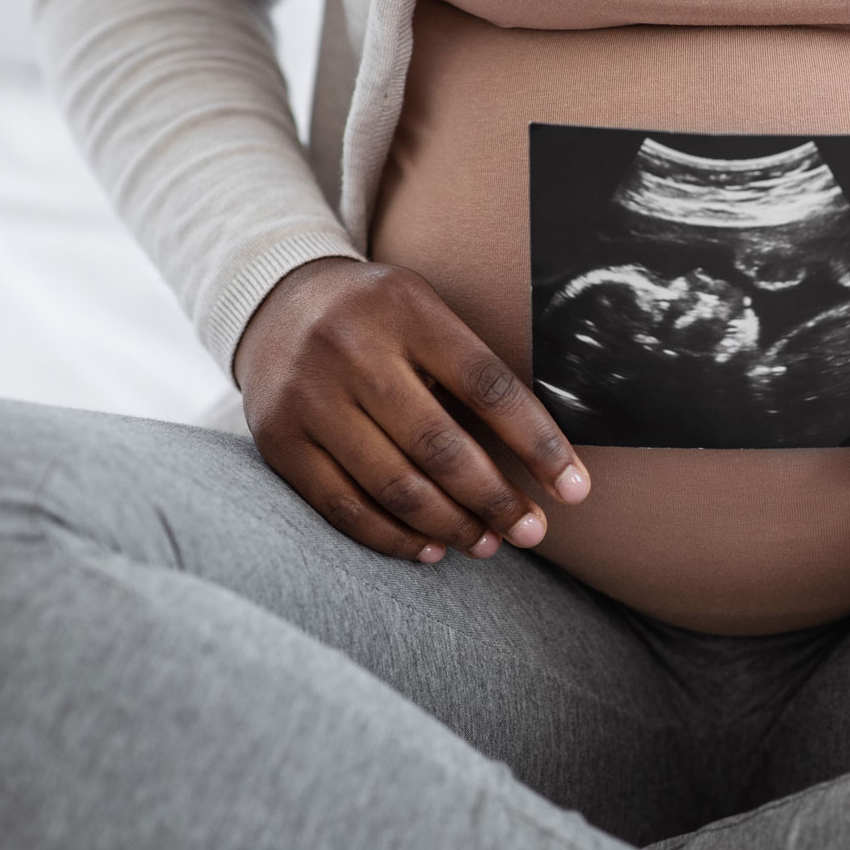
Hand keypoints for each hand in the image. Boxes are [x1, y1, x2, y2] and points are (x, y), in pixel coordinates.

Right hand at [233, 257, 589, 563]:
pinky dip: (392, 537)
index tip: (574, 488)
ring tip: (487, 544)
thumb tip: (541, 453)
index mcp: (407, 311)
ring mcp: (310, 397)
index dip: (538, 443)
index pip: (488, 386)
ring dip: (450, 525)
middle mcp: (354, 351)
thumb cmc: (377, 317)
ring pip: (393, 484)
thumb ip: (468, 368)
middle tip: (531, 531)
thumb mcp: (424, 312)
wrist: (274, 301)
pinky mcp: (278, 439)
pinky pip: (342, 505)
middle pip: (440, 445)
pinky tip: (430, 548)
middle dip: (495, 499)